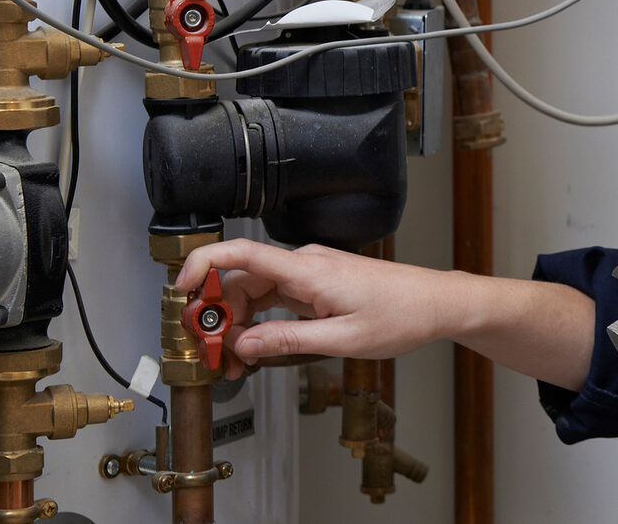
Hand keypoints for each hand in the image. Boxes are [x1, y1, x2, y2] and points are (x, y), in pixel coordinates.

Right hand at [175, 239, 458, 376]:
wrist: (435, 303)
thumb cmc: (400, 316)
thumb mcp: (341, 340)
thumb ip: (287, 340)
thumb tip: (242, 345)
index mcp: (308, 270)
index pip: (243, 253)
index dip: (204, 265)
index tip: (181, 291)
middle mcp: (305, 264)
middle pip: (240, 281)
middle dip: (217, 316)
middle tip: (210, 354)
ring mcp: (310, 274)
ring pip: (254, 292)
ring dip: (238, 325)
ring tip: (233, 363)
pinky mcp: (315, 285)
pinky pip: (274, 298)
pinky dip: (259, 322)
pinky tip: (255, 349)